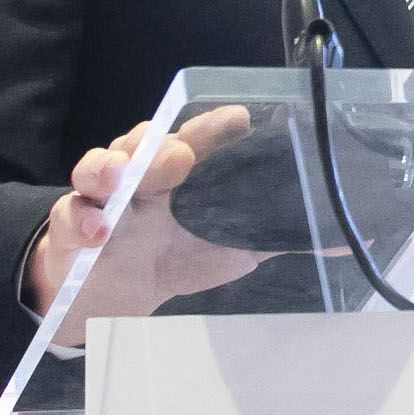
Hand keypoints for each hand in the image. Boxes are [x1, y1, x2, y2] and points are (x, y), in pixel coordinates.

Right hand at [24, 105, 269, 345]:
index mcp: (181, 169)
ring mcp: (103, 197)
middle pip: (147, 143)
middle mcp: (142, 172)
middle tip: (181, 157)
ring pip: (99, 164)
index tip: (237, 120)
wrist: (112, 294)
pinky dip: (81, 220)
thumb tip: (344, 241)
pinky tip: (99, 232)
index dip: (213, 126)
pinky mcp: (71, 229)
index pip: (197, 136)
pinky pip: (68, 214)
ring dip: (108, 166)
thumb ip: (276, 238)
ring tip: (120, 180)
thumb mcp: (229, 248)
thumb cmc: (175, 254)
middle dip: (162, 146)